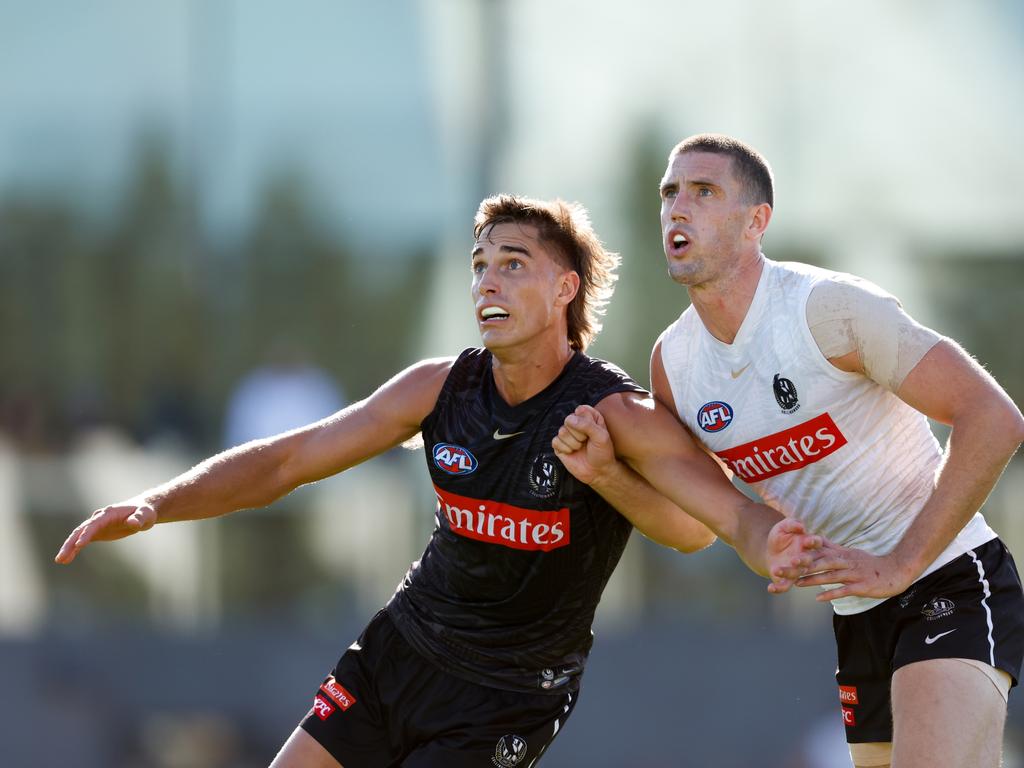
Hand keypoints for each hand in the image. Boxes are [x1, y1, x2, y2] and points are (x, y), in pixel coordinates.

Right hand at [54, 499, 157, 564]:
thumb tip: (132, 522)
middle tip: (61, 557)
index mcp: (108, 513)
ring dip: (69, 548)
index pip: (94, 524)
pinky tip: (67, 560)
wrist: (142, 512)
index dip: (86, 534)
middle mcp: (98, 518)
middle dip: (70, 543)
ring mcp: (96, 525)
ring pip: (78, 536)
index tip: (79, 545)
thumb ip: (139, 518)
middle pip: (81, 530)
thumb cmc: (144, 513)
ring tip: (60, 561)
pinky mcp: (97, 533)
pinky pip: (82, 541)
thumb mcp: (145, 515)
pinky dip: (74, 549)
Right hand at [552, 404, 617, 485]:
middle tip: (587, 441)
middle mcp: (576, 423)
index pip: (580, 410)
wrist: (598, 472)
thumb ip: (587, 425)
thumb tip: (569, 419)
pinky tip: (572, 452)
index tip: (594, 432)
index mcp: (589, 417)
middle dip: (579, 434)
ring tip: (580, 448)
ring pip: (562, 431)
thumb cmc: (603, 453)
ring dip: (574, 443)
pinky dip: (566, 449)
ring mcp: (567, 434)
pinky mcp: (559, 445)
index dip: (586, 422)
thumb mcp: (601, 437)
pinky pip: (555, 441)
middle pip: (568, 420)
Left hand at [764, 518, 823, 593]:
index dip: (814, 542)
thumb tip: (801, 526)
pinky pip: (785, 586)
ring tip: (776, 570)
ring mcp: (798, 571)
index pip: (816, 542)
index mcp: (808, 544)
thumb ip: (792, 524)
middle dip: (803, 560)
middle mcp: (807, 559)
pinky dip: (778, 588)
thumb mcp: (784, 526)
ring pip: (796, 574)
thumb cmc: (781, 535)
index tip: (810, 541)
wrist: (771, 550)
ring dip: (788, 573)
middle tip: (795, 560)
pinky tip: (770, 588)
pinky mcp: (788, 580)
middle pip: (808, 561)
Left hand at [794, 542, 912, 601]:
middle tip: (787, 568)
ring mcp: (854, 574)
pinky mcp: (862, 586)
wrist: (896, 570)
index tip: (787, 556)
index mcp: (843, 553)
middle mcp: (847, 561)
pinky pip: (844, 590)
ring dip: (813, 579)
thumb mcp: (851, 552)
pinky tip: (818, 599)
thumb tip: (817, 540)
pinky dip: (831, 594)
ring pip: (831, 575)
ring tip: (797, 583)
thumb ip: (833, 548)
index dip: (804, 554)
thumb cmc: (870, 563)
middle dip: (804, 565)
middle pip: (822, 562)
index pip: (820, 553)